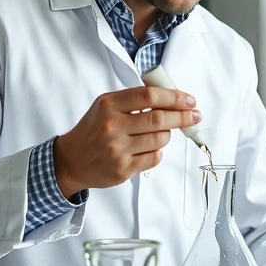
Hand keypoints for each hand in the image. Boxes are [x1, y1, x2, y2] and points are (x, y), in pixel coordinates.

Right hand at [53, 86, 200, 195]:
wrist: (71, 160)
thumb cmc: (93, 129)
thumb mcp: (106, 106)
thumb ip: (134, 99)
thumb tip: (171, 97)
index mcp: (108, 105)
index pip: (149, 96)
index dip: (174, 97)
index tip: (189, 100)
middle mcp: (112, 126)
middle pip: (159, 119)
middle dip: (182, 116)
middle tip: (194, 116)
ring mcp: (117, 149)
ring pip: (159, 140)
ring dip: (166, 135)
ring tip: (160, 134)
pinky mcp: (122, 169)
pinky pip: (154, 158)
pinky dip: (157, 152)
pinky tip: (148, 148)